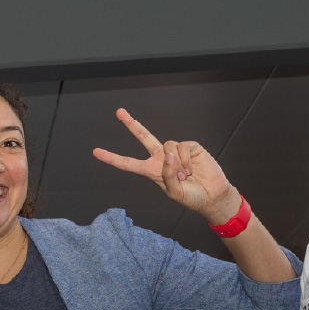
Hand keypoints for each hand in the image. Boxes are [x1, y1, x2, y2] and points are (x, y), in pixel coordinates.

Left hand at [92, 108, 240, 223]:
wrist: (212, 196)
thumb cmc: (191, 197)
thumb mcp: (174, 193)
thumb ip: (167, 174)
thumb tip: (168, 153)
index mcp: (152, 171)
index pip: (128, 163)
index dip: (112, 158)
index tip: (96, 152)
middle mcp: (161, 158)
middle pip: (143, 137)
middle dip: (131, 123)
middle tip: (119, 112)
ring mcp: (175, 151)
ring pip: (168, 146)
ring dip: (176, 165)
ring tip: (185, 175)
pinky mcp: (190, 146)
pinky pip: (182, 147)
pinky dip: (186, 160)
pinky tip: (192, 169)